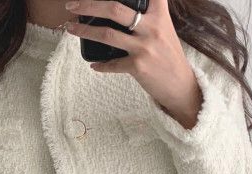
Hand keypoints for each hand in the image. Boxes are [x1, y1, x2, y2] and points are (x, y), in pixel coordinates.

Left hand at [63, 0, 202, 128]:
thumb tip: (120, 10)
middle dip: (88, 5)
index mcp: (159, 15)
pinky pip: (112, 64)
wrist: (181, 87)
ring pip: (107, 34)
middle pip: (114, 9)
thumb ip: (149, 16)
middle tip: (71, 5)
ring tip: (70, 28)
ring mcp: (144, 48)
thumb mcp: (164, 29)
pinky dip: (101, 65)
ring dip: (84, 31)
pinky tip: (94, 65)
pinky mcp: (138, 67)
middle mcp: (151, 28)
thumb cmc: (169, 57)